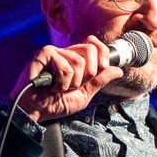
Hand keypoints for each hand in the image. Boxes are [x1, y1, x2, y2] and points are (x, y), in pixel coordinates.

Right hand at [9, 37, 123, 122]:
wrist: (37, 111)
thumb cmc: (55, 103)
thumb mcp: (84, 95)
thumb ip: (100, 81)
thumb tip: (119, 70)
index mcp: (74, 59)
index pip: (93, 44)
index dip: (103, 53)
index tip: (103, 68)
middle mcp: (65, 53)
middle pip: (90, 49)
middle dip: (89, 73)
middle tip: (76, 85)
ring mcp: (54, 53)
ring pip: (79, 61)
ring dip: (72, 83)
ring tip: (60, 88)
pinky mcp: (44, 55)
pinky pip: (64, 66)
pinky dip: (61, 82)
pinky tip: (52, 86)